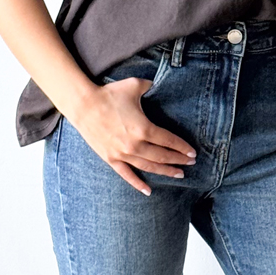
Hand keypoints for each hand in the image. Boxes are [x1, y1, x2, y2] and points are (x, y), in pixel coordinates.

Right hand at [71, 78, 195, 195]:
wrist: (83, 105)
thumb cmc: (109, 94)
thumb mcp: (134, 85)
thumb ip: (151, 85)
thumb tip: (159, 83)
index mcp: (144, 128)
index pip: (169, 141)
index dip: (182, 147)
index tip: (192, 152)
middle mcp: (135, 145)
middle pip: (162, 156)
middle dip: (178, 160)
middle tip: (190, 163)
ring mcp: (122, 154)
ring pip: (149, 167)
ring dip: (165, 171)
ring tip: (178, 174)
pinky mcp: (111, 158)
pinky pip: (127, 175)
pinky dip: (138, 184)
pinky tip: (148, 191)